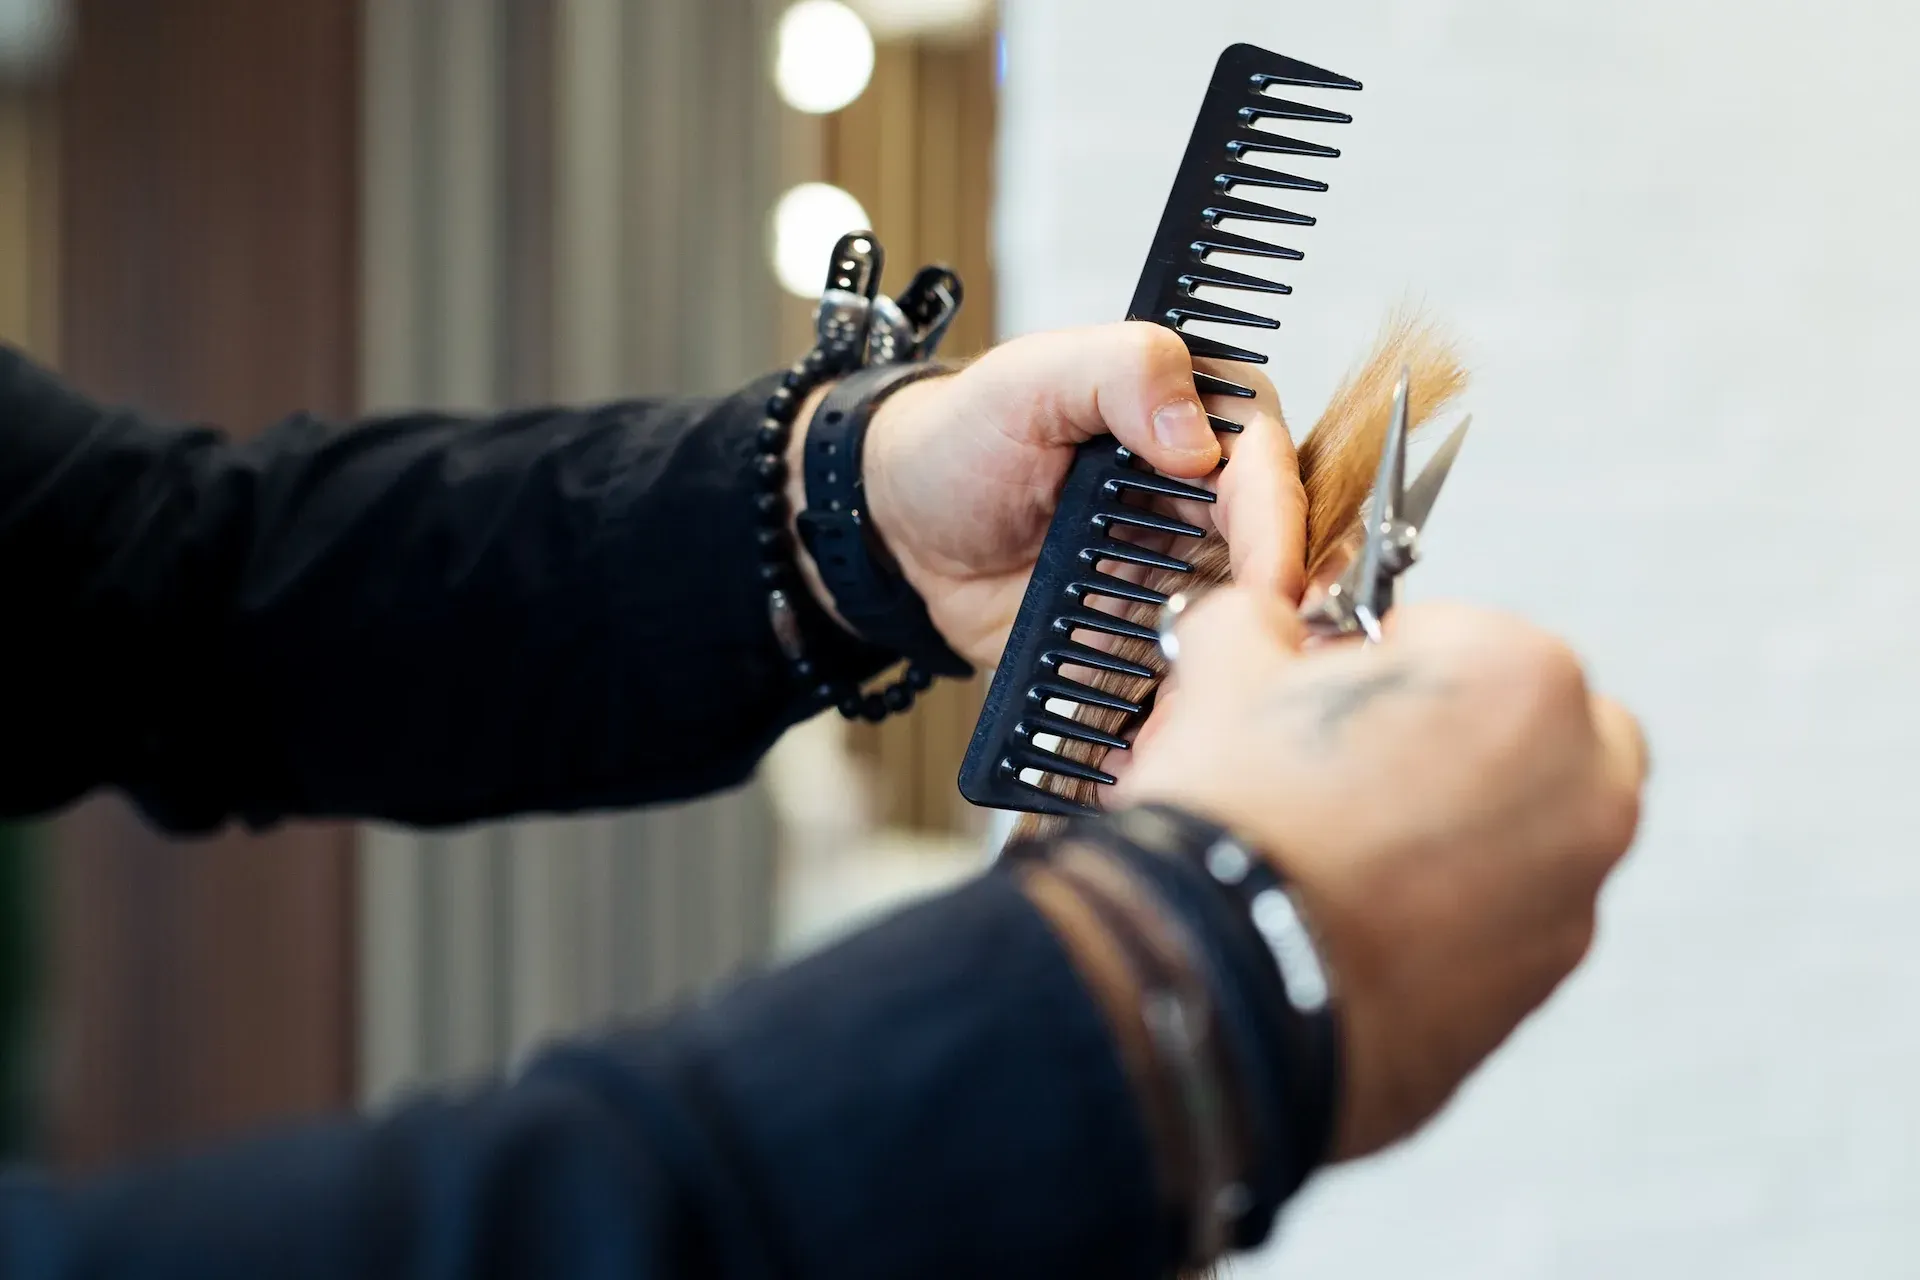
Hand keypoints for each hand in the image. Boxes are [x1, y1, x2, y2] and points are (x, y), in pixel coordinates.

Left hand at [820, 323, 1300, 667]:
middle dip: (1283, 605)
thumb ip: (1121, 370)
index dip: (1278, 524)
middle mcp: (1202, 505)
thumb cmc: (962, 438)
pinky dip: (1188, 712)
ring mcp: (1178, 578)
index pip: (1267, 469)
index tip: (1269, 577)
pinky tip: (1174, 740)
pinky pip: (1185, 681)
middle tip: (1267, 649)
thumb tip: (1196, 436)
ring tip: (1226, 708)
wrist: (898, 526)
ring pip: (1247, 627)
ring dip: (1244, 668)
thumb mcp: (1030, 378)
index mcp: (1194, 424)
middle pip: (1280, 557)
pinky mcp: (1145, 640)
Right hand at [1115, 588, 1648, 1160]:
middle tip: (1354, 767)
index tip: (1319, 696)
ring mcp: (1575, 891)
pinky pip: (1509, 918)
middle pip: (1529, 725)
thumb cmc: (1238, 818)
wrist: (1220, 988)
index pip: (1449, 633)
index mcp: (1523, 673)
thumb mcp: (1225, 665)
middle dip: (1453, 734)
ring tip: (1351, 849)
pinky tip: (1363, 918)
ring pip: (1531, 827)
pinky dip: (1454, 911)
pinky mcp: (1544, 982)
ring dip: (1463, 822)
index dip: (1368, 662)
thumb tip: (1263, 628)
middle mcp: (1584, 781)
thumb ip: (1258, 621)